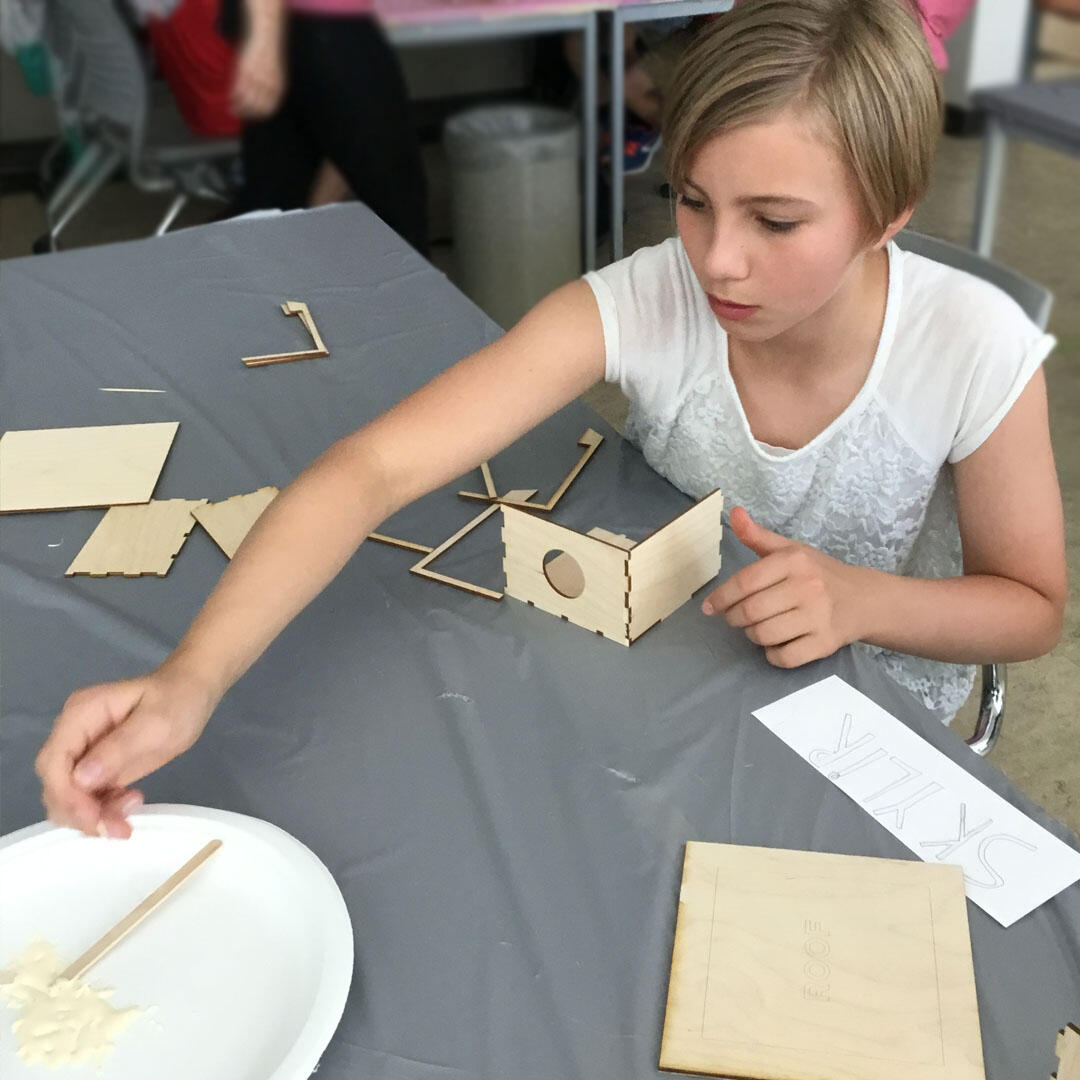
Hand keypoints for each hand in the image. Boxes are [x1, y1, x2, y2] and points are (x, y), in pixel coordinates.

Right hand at [35, 668, 216, 838]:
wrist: (191, 694)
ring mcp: (85, 752)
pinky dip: (103, 809)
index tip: (93, 818)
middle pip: (56, 783)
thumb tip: (81, 779)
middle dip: (80, 812)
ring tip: (129, 815)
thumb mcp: (156, 723)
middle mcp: (75, 734)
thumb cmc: (177, 700)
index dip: (66, 795)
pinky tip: (130, 804)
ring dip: (93, 815)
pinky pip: (88, 797)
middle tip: (117, 828)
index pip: (54, 761)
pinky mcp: (98, 767)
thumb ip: (119, 749)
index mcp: (80, 715)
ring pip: (70, 796)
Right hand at [230, 36, 285, 119]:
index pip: (268, 110)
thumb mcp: (274, 76)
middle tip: (237, 115)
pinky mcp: (246, 71)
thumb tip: (262, 105)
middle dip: (246, 114)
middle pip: (256, 108)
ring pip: (247, 101)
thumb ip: (270, 89)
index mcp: (278, 88)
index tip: (250, 117)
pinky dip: (234, 97)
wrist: (267, 37)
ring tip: (232, 110)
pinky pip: (239, 89)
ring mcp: (257, 79)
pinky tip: (230, 98)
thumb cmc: (269, 57)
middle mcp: (269, 86)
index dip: (258, 116)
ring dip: (238, 108)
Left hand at [702, 506, 867, 667]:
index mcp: (794, 561)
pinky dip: (773, 654)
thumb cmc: (818, 573)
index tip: (710, 607)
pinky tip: (777, 643)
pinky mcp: (825, 643)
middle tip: (735, 618)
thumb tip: (734, 512)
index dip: (722, 597)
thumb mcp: (790, 550)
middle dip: (734, 618)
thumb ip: (758, 535)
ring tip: (758, 627)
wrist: (864, 600)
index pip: (745, 581)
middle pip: (750, 611)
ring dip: (752, 635)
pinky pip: (784, 658)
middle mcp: (808, 586)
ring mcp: (818, 617)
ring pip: (763, 635)